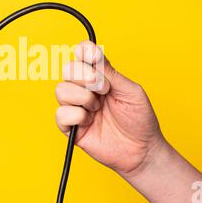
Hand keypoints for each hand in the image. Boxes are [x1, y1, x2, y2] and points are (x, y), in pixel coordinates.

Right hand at [55, 40, 164, 175]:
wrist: (141, 150)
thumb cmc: (139, 120)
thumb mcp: (131, 92)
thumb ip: (111, 74)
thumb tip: (94, 57)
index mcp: (100, 77)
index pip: (83, 55)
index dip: (84, 51)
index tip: (94, 57)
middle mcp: (85, 89)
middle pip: (68, 69)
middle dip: (85, 76)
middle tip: (104, 89)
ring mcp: (77, 107)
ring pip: (61, 90)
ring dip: (82, 98)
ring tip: (97, 109)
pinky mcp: (71, 127)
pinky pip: (61, 114)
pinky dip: (76, 116)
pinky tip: (89, 122)